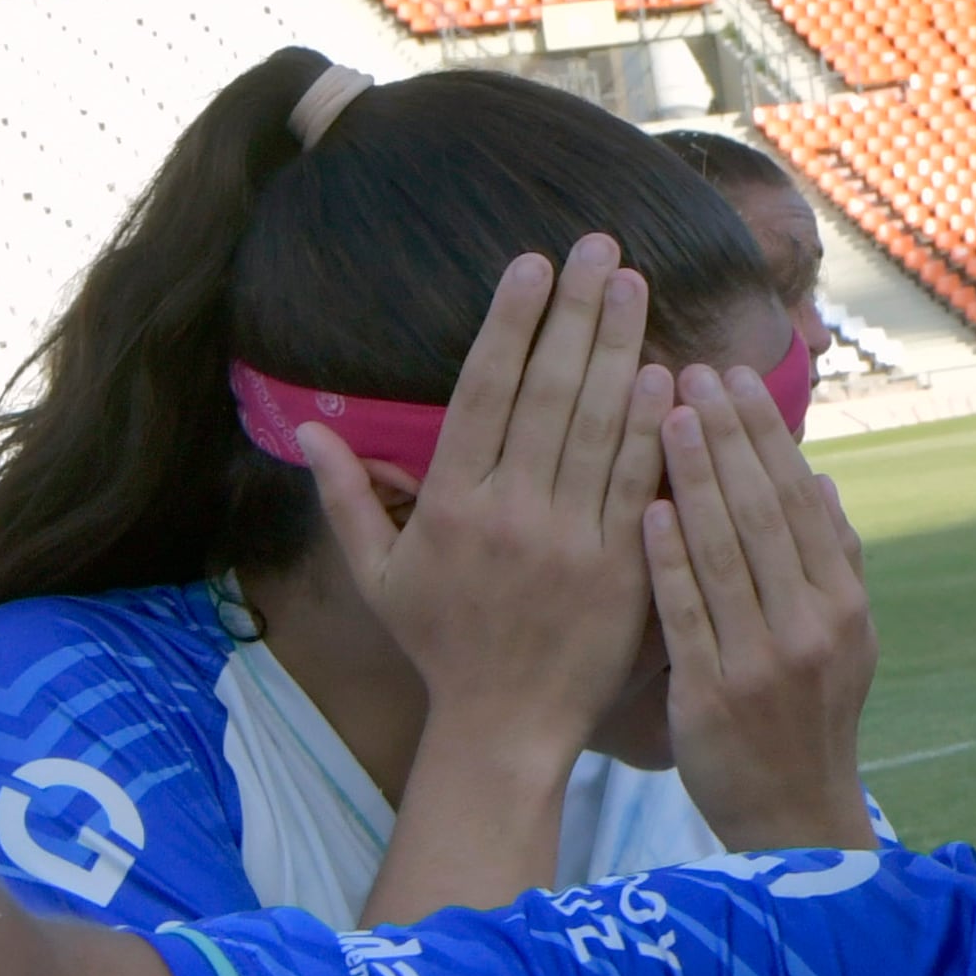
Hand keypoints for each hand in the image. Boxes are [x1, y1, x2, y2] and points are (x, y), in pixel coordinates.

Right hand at [303, 242, 667, 766]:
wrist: (505, 726)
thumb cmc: (440, 645)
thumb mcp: (378, 575)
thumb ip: (345, 499)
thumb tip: (308, 431)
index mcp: (451, 505)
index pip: (484, 393)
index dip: (509, 324)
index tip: (531, 265)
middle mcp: (511, 513)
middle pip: (549, 393)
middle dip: (576, 313)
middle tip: (602, 249)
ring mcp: (571, 538)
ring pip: (599, 426)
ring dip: (620, 349)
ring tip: (637, 287)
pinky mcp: (622, 566)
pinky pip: (637, 482)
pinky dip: (652, 427)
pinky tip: (667, 374)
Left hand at [646, 364, 876, 850]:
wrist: (792, 816)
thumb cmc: (809, 717)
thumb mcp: (846, 639)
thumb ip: (833, 561)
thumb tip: (821, 479)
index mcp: (843, 604)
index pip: (800, 500)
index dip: (764, 435)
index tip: (731, 380)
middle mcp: (811, 625)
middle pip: (764, 511)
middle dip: (727, 435)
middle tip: (690, 372)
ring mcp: (762, 659)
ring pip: (726, 551)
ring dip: (696, 476)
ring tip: (663, 411)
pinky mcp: (712, 694)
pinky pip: (688, 612)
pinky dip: (669, 558)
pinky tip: (647, 506)